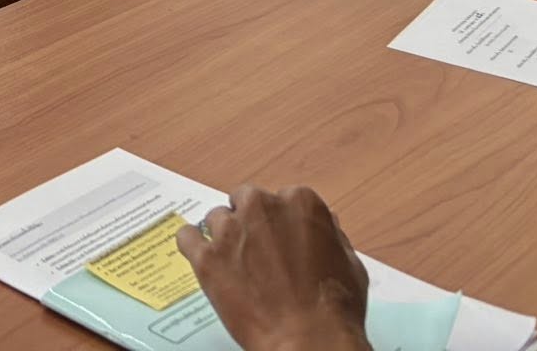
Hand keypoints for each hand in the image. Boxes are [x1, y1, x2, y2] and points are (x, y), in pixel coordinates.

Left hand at [175, 186, 371, 350]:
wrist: (309, 340)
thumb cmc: (335, 309)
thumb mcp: (349, 264)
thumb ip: (330, 234)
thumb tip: (324, 222)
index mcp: (299, 202)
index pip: (280, 199)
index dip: (279, 222)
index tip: (279, 239)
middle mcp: (261, 207)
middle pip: (244, 201)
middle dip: (249, 222)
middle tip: (257, 252)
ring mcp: (230, 230)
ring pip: (216, 218)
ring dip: (223, 236)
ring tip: (234, 265)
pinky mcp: (205, 256)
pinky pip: (186, 237)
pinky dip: (192, 245)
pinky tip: (203, 260)